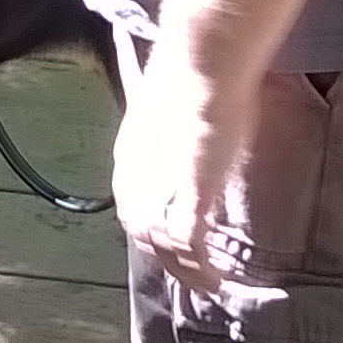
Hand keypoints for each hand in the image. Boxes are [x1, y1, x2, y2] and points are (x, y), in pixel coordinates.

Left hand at [111, 41, 257, 290]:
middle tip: (188, 270)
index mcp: (128, 155)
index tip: (168, 235)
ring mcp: (159, 190)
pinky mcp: (188, 199)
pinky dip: (200, 270)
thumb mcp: (174, 103)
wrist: (204, 61)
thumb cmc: (196, 72)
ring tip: (203, 282)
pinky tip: (214, 281)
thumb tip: (188, 116)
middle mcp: (134, 178)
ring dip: (183, 269)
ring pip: (164, 247)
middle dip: (164, 253)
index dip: (149, 224)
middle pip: (142, 231)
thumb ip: (176, 122)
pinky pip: (190, 250)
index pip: (132, 203)